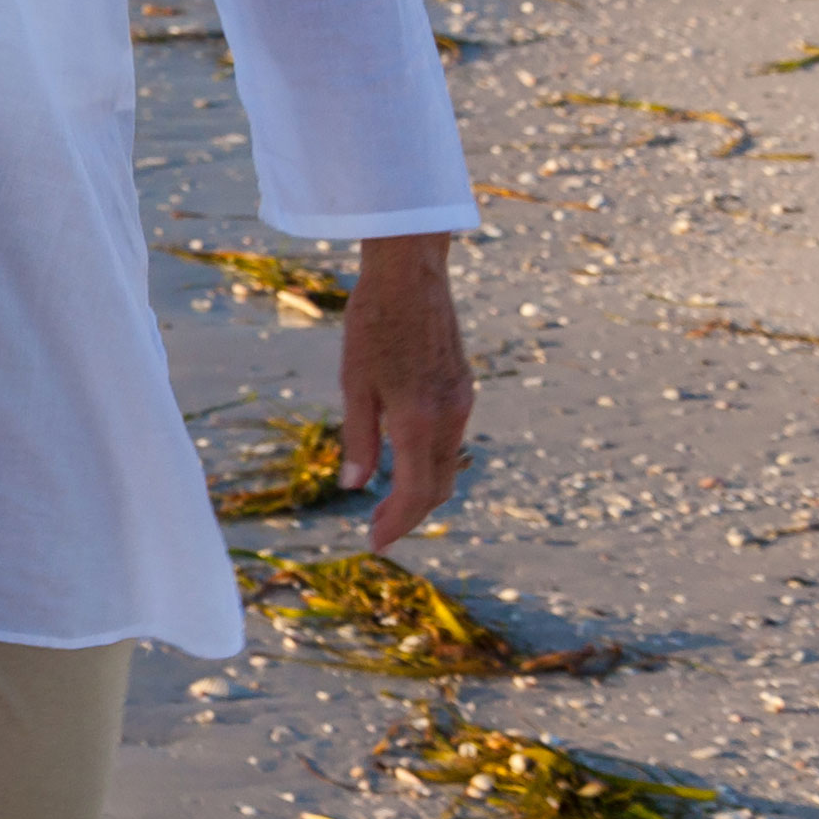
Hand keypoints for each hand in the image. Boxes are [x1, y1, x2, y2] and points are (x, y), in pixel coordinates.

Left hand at [338, 233, 471, 550]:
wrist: (411, 275)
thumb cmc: (373, 324)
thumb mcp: (354, 383)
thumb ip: (360, 439)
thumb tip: (354, 487)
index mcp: (418, 420)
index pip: (417, 493)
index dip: (397, 524)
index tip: (375, 543)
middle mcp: (449, 417)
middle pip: (439, 487)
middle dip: (411, 514)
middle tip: (378, 529)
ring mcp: (462, 402)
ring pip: (448, 464)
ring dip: (423, 490)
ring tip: (388, 501)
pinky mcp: (463, 388)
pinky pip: (450, 439)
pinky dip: (431, 462)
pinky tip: (405, 460)